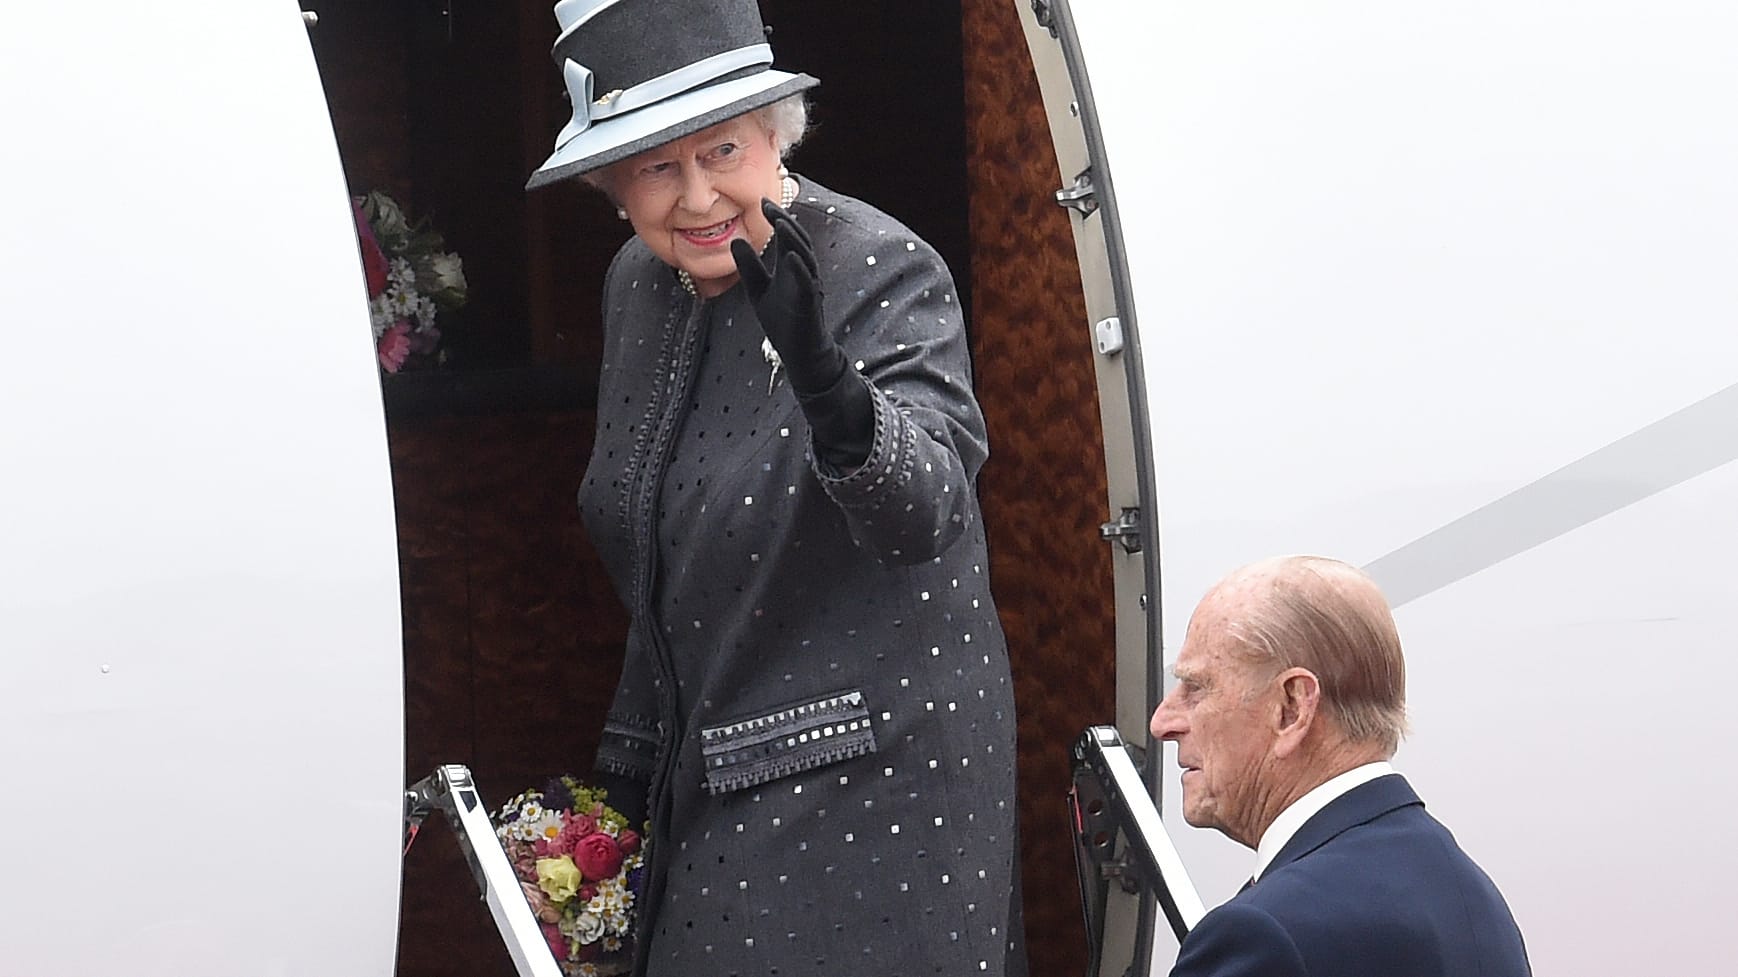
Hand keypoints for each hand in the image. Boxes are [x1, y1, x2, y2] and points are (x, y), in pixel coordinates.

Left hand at [731, 198, 871, 468]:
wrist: (800, 354)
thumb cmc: (783, 322)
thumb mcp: (759, 290)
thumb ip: (749, 267)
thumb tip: (735, 240)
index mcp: (792, 267)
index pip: (787, 236)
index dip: (776, 218)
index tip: (762, 202)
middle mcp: (804, 273)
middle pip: (797, 240)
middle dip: (784, 220)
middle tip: (769, 204)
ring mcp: (809, 288)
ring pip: (804, 257)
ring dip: (793, 239)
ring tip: (780, 222)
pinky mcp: (809, 305)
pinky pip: (807, 284)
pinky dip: (800, 269)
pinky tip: (790, 257)